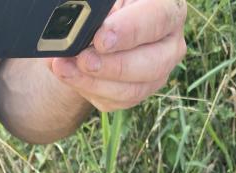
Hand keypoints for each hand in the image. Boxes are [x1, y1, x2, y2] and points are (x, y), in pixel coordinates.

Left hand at [49, 0, 186, 111]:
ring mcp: (158, 72)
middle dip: (113, 66)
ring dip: (95, 82)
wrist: (100, 27)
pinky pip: (117, 100)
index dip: (130, 31)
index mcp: (169, 9)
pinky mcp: (140, 91)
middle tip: (83, 60)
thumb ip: (101, 9)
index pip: (159, 19)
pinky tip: (70, 76)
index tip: (101, 39)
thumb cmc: (106, 7)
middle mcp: (170, 44)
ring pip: (133, 89)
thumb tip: (84, 23)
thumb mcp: (105, 2)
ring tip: (65, 68)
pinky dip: (90, 89)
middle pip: (152, 64)